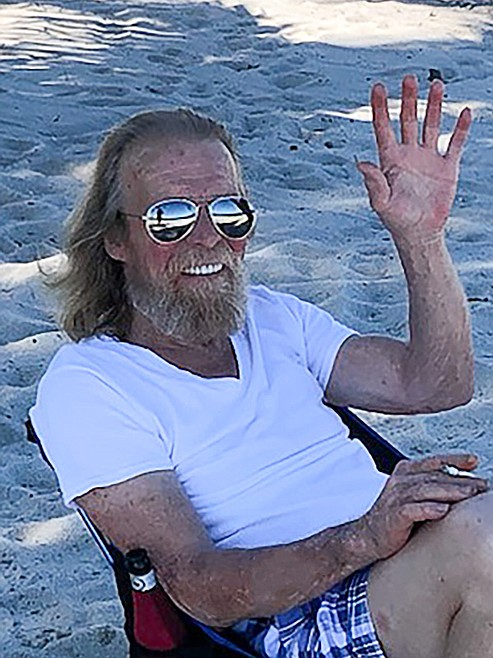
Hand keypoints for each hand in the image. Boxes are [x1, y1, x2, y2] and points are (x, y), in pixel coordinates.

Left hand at [357, 74, 471, 242]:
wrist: (420, 234)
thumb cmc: (397, 220)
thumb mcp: (382, 203)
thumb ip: (373, 183)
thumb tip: (360, 163)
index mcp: (390, 160)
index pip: (383, 128)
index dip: (380, 108)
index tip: (377, 87)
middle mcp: (409, 154)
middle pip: (408, 120)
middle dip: (408, 99)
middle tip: (409, 78)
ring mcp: (428, 159)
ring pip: (431, 125)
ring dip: (434, 106)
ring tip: (437, 85)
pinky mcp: (447, 167)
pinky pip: (455, 144)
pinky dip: (461, 129)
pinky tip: (465, 112)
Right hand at [360, 453, 488, 560]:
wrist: (368, 535)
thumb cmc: (395, 516)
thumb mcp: (413, 495)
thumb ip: (433, 487)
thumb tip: (465, 484)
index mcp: (405, 472)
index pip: (433, 461)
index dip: (454, 460)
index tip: (474, 461)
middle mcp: (401, 481)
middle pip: (435, 476)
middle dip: (461, 479)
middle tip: (482, 485)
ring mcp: (396, 497)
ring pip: (426, 490)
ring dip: (450, 491)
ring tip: (470, 494)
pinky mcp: (394, 515)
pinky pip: (413, 510)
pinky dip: (429, 509)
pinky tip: (443, 510)